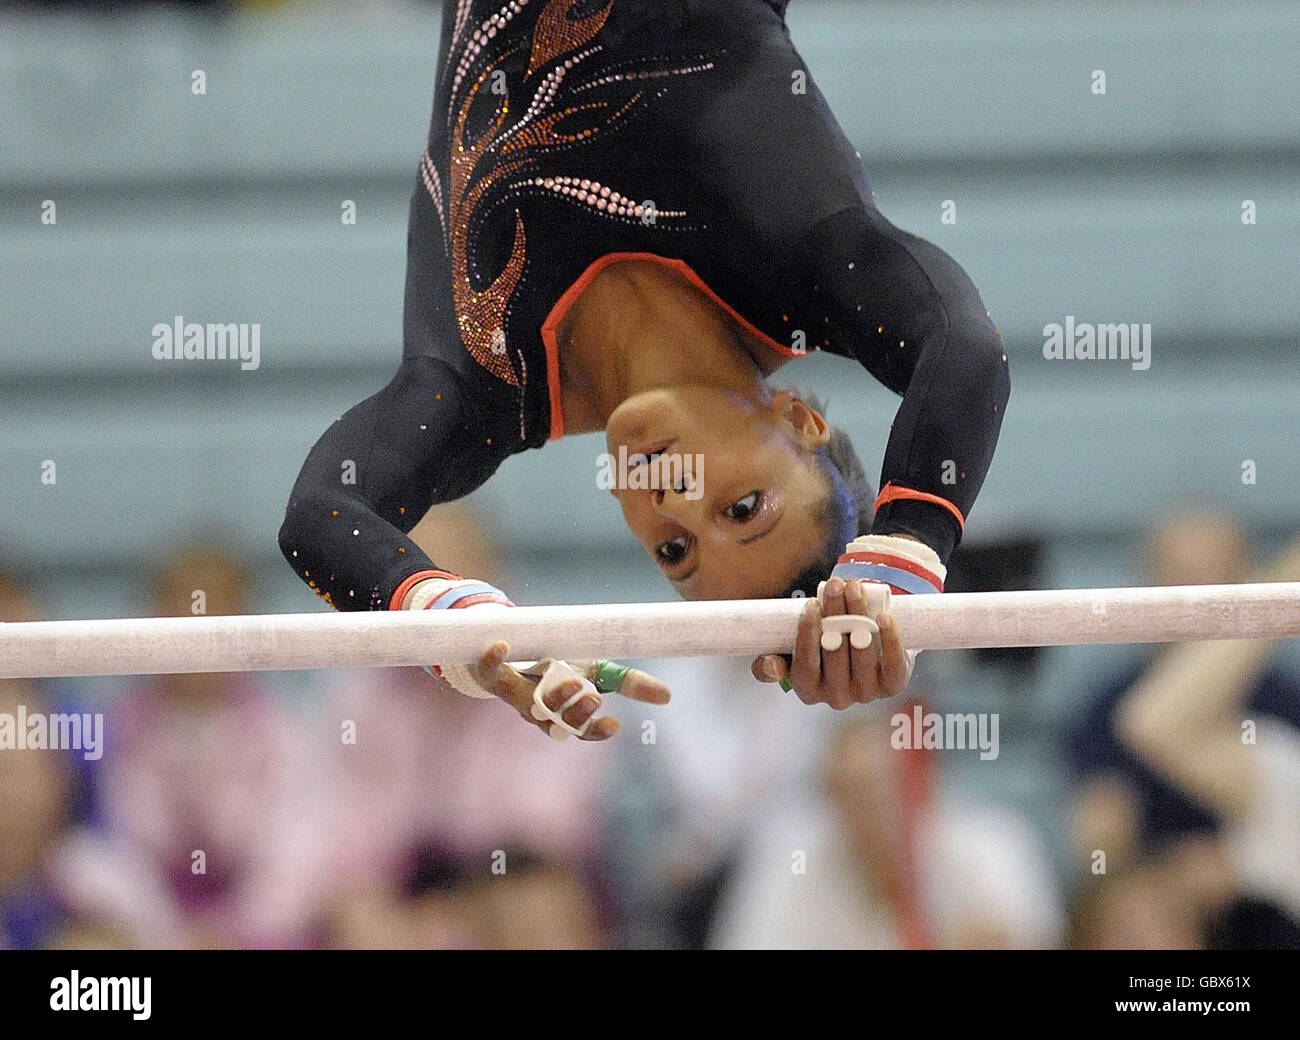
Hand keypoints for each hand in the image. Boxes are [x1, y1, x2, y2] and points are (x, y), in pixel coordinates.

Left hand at [468, 642, 670, 739]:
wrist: (517, 647)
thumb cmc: (557, 665)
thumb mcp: (597, 671)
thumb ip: (629, 684)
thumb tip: (668, 697)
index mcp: (563, 712)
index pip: (581, 731)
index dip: (596, 731)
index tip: (614, 723)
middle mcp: (538, 710)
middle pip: (556, 721)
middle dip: (574, 712)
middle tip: (592, 697)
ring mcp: (514, 695)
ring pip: (527, 703)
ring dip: (547, 694)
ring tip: (567, 678)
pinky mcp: (491, 675)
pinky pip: (488, 671)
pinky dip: (492, 659)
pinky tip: (501, 645)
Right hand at [751, 578, 913, 708]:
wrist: (863, 646)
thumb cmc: (821, 644)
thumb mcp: (793, 651)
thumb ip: (775, 657)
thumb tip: (770, 665)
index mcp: (808, 691)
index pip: (804, 667)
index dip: (806, 636)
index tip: (810, 605)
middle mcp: (836, 698)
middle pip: (835, 655)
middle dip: (834, 615)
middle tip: (834, 585)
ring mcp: (866, 693)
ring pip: (863, 655)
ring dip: (859, 617)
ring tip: (854, 588)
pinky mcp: (892, 685)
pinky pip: (893, 664)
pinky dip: (890, 639)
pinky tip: (884, 617)